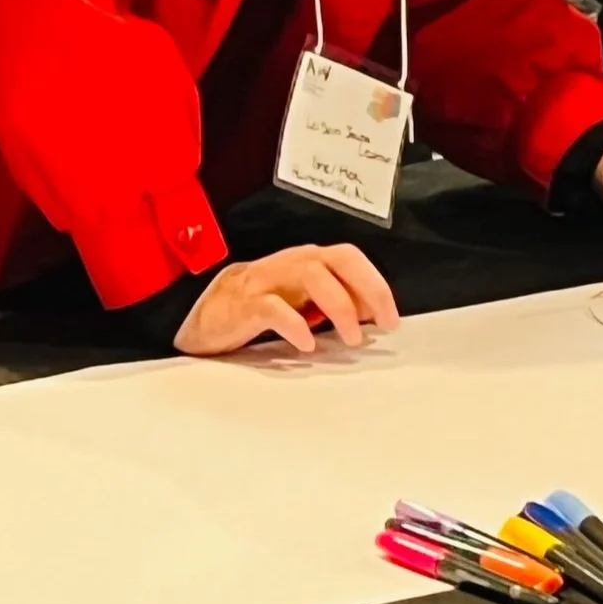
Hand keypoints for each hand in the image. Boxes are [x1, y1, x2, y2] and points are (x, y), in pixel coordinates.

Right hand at [173, 243, 400, 355]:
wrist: (212, 311)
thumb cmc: (266, 303)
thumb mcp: (306, 300)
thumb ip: (337, 301)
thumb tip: (373, 313)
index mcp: (311, 260)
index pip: (351, 259)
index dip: (375, 285)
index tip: (390, 319)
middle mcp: (294, 262)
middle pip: (339, 260)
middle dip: (367, 289)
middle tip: (381, 324)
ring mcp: (270, 279)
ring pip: (313, 277)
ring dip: (339, 306)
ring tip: (351, 338)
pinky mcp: (246, 303)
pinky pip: (274, 308)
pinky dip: (295, 325)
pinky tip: (308, 344)